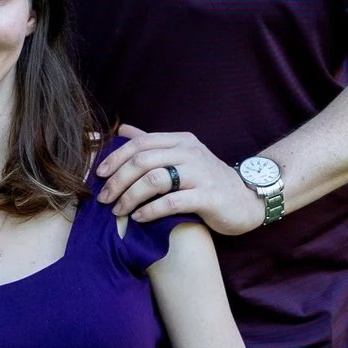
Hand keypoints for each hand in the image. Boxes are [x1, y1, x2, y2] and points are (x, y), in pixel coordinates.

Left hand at [94, 125, 264, 235]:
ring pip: (154, 180)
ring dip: (130, 197)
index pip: (140, 143)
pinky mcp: (208, 197)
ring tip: (118, 211)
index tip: (99, 174)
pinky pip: (171, 202)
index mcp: (181, 141)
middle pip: (143, 161)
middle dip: (117, 180)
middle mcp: (190, 153)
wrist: (248, 198)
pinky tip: (138, 218)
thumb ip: (153, 143)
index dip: (116, 158)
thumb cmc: (208, 179)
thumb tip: (122, 129)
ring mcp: (201, 174)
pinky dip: (150, 211)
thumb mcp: (182, 155)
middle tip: (104, 198)